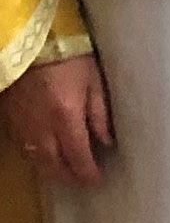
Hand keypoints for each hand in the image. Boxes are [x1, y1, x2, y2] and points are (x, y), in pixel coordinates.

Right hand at [2, 58, 113, 189]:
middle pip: (53, 164)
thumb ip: (100, 114)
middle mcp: (40, 128)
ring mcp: (20, 124)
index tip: (97, 181)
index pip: (78, 157)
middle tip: (81, 181)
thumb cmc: (69, 57)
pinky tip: (44, 153)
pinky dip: (35, 154)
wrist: (28, 40)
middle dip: (68, 177)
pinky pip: (21, 145)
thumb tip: (107, 142)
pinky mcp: (7, 117)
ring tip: (64, 172)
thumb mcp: (94, 81)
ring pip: (34, 158)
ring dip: (50, 169)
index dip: (87, 173)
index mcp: (66, 118)